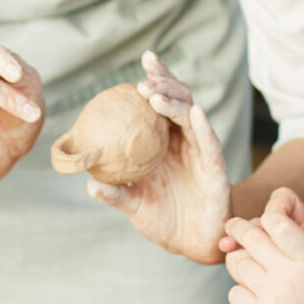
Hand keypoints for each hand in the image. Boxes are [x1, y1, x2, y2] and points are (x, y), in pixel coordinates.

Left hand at [88, 52, 232, 263]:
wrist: (191, 243)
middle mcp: (183, 140)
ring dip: (175, 103)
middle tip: (146, 80)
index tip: (144, 60)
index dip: (155, 80)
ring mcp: (201, 150)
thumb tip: (88, 184)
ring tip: (156, 96)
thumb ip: (115, 193)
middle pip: (178, 100)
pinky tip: (194, 113)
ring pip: (192, 116)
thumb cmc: (162, 219)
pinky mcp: (215, 166)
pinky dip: (202, 126)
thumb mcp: (134, 205)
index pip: (160, 103)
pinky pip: (209, 142)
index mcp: (163, 142)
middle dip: (165, 84)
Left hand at [221, 190, 303, 303]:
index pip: (276, 222)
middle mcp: (290, 275)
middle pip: (250, 237)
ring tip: (252, 272)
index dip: (264, 218)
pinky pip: (234, 293)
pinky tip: (256, 301)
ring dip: (240, 264)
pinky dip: (241, 295)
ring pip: (238, 264)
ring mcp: (272, 297)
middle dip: (238, 229)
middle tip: (232, 229)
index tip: (258, 221)